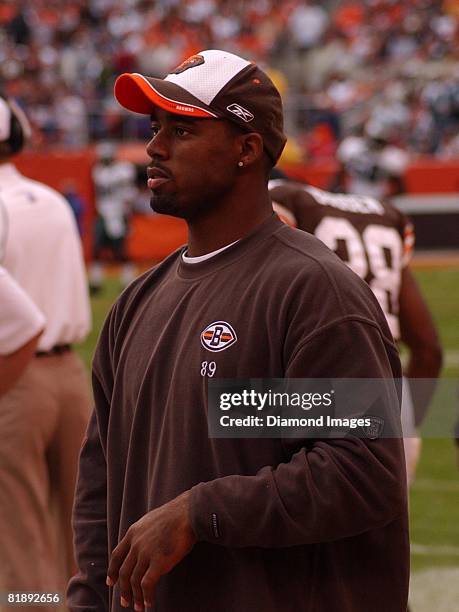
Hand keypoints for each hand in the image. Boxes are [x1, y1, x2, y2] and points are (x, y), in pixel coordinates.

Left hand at [106, 491, 195, 609]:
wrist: (188, 512)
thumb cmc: (175, 515)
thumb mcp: (151, 520)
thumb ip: (143, 534)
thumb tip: (143, 545)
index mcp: (133, 533)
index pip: (116, 555)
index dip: (112, 571)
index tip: (111, 582)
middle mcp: (136, 544)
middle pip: (124, 572)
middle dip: (123, 589)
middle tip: (125, 602)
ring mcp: (146, 553)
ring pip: (134, 581)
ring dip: (135, 597)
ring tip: (138, 608)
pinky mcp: (158, 562)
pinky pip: (147, 584)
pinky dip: (146, 596)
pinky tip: (149, 603)